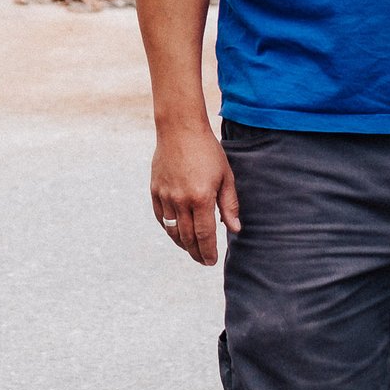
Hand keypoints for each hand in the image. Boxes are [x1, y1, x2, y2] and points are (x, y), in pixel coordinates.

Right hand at [150, 118, 240, 264]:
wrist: (180, 129)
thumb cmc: (207, 151)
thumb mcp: (225, 176)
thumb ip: (229, 205)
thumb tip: (235, 229)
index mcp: (201, 198)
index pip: (205, 235)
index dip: (208, 252)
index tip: (212, 261)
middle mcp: (181, 200)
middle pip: (187, 237)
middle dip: (196, 253)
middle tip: (204, 261)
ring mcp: (165, 196)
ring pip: (172, 230)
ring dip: (182, 244)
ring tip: (191, 250)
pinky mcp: (155, 190)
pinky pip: (160, 217)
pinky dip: (168, 229)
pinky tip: (176, 233)